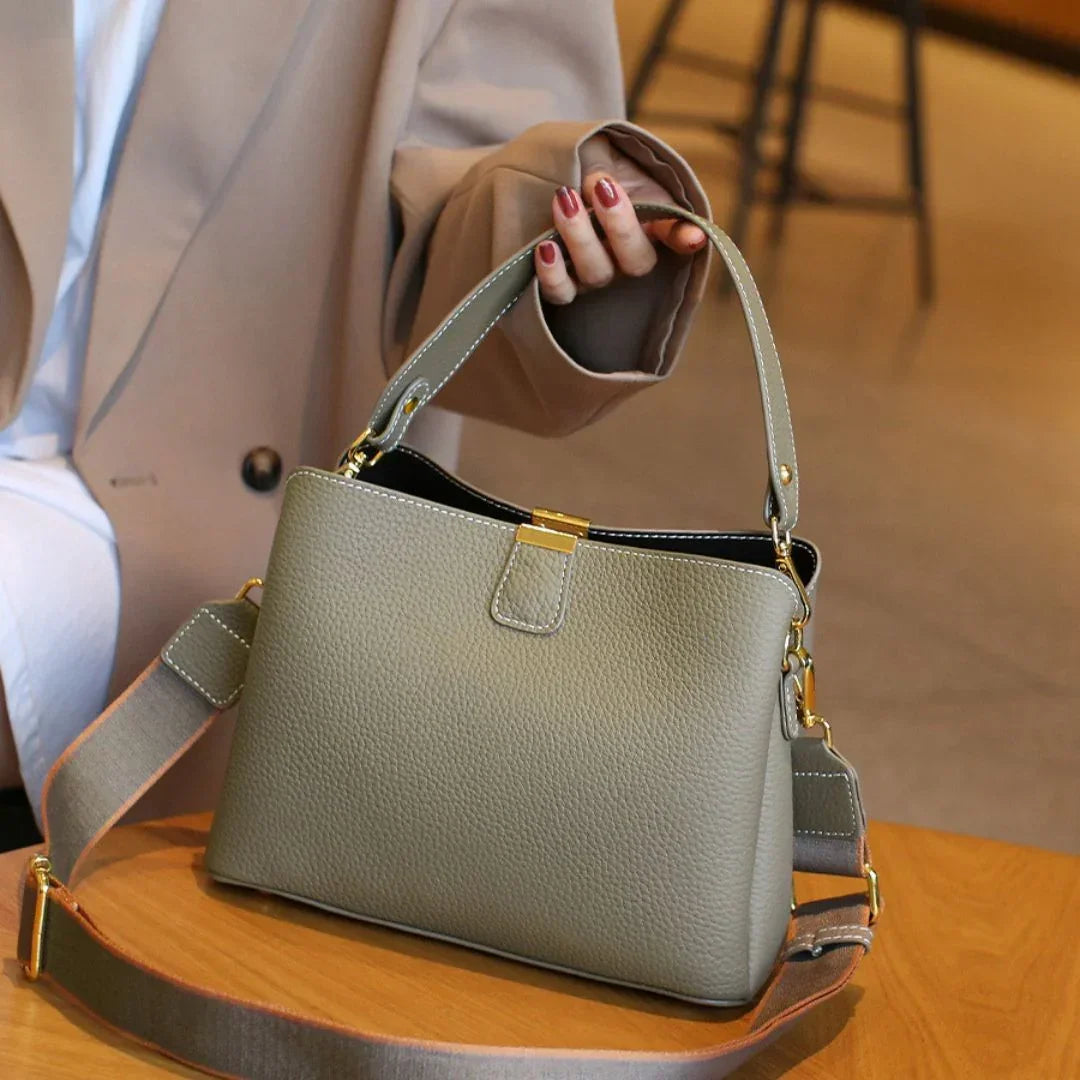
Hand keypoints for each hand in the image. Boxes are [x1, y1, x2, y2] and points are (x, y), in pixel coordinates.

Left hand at [534, 134, 706, 304]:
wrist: (558, 171)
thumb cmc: (603, 169)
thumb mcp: (630, 171)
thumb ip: (651, 195)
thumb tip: (681, 231)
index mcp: (651, 232)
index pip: (675, 240)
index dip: (682, 239)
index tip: (692, 237)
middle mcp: (625, 261)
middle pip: (633, 262)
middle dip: (619, 224)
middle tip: (600, 185)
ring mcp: (594, 276)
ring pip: (595, 273)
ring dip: (580, 237)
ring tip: (564, 198)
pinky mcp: (562, 284)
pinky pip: (560, 292)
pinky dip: (553, 273)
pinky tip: (545, 247)